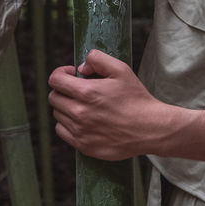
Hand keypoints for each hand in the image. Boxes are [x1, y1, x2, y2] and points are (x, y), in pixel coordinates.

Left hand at [48, 49, 172, 160]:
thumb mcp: (121, 70)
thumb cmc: (136, 98)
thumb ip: (97, 59)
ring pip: (57, 115)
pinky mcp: (84, 146)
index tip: (72, 74)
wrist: (150, 129)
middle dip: (63, 90)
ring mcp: (81, 131)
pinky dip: (67, 124)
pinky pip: (62, 131)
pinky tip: (83, 120)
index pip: (55, 80)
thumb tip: (80, 68)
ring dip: (66, 107)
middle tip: (78, 89)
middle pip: (54, 98)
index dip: (60, 73)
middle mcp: (80, 113)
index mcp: (87, 93)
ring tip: (83, 105)